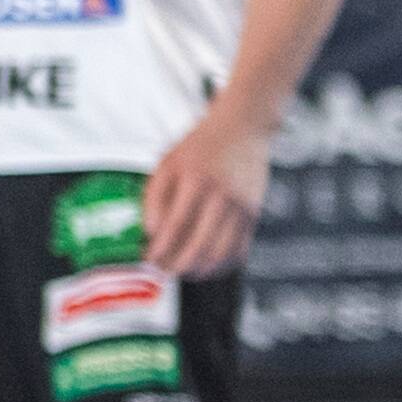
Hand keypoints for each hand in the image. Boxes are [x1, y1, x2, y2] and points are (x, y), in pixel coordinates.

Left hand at [145, 107, 272, 276]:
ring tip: (182, 273)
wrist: (242, 128)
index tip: (147, 260)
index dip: (159, 248)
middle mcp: (220, 194)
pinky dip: (223, 264)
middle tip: (162, 272)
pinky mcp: (254, 213)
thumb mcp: (167, 163)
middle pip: (199, 244)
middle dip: (177, 265)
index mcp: (193, 179)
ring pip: (221, 252)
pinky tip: (207, 267)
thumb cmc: (199, 146)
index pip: (174, 225)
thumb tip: (149, 232)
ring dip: (199, 269)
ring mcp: (241, 205)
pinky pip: (240, 248)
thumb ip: (155, 196)